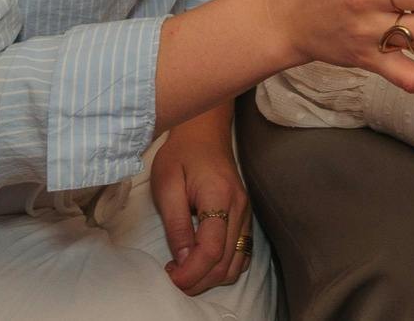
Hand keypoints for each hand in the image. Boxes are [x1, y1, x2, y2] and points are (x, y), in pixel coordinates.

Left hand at [151, 107, 253, 295]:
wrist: (205, 133)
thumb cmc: (182, 154)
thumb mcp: (167, 185)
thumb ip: (176, 225)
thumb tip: (182, 261)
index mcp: (219, 197)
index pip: (211, 249)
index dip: (191, 272)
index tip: (170, 276)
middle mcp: (240, 208)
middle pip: (226, 263)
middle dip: (198, 280)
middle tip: (173, 278)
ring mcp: (246, 214)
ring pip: (236, 263)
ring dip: (211, 278)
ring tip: (184, 273)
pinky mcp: (245, 217)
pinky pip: (241, 253)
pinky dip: (223, 267)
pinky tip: (202, 263)